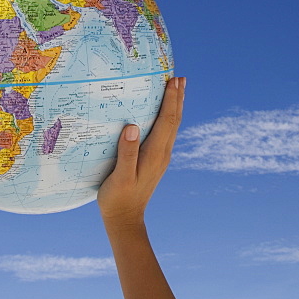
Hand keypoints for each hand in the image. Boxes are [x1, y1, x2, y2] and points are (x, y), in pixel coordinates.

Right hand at [98, 76, 185, 226]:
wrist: (125, 220)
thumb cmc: (118, 199)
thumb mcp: (120, 177)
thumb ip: (126, 153)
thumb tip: (132, 127)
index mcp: (154, 154)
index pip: (167, 121)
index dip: (171, 100)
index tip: (173, 80)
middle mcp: (162, 153)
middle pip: (174, 120)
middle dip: (177, 98)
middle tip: (180, 77)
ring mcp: (160, 157)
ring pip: (172, 126)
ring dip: (175, 106)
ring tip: (177, 88)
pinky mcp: (155, 160)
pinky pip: (165, 133)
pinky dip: (168, 117)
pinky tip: (163, 113)